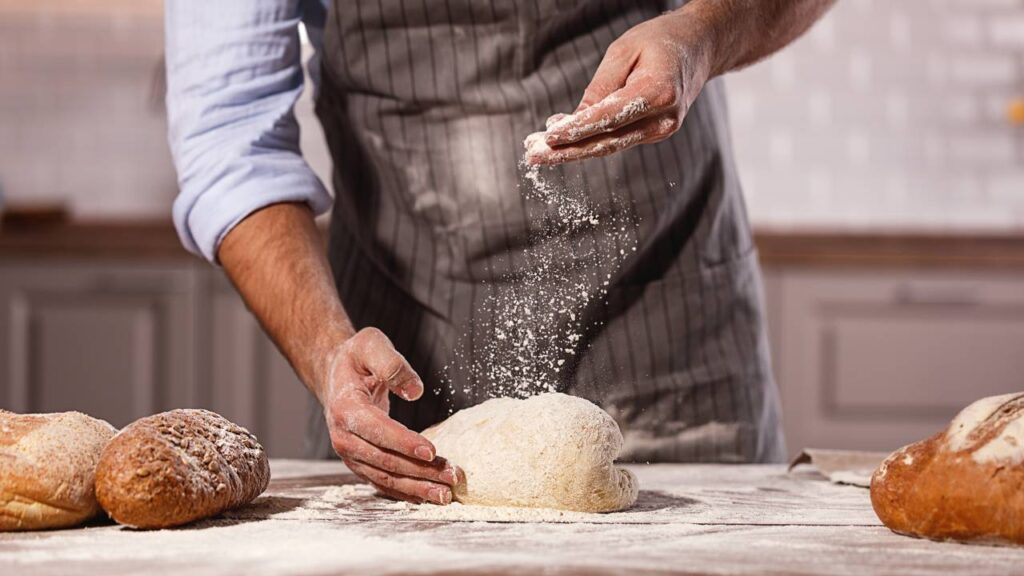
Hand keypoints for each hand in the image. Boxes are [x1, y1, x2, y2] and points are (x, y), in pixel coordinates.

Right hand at [318, 327, 460, 503]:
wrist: (335, 374)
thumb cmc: (357, 358)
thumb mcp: (372, 344)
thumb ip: (392, 364)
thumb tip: (415, 391)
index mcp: (346, 408)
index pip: (377, 430)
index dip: (404, 443)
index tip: (431, 451)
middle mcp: (344, 437)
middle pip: (385, 460)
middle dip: (420, 472)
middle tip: (452, 477)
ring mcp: (350, 453)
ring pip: (385, 477)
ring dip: (417, 487)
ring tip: (445, 494)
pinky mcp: (359, 462)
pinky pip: (382, 481)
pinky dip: (405, 492)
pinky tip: (426, 496)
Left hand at [525, 11, 712, 164]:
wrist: (699, 46)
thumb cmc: (660, 40)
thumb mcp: (624, 51)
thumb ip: (600, 88)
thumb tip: (574, 122)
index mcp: (658, 93)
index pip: (608, 119)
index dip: (575, 130)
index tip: (547, 138)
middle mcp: (663, 119)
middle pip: (606, 142)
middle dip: (566, 151)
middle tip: (532, 154)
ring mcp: (661, 130)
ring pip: (609, 146)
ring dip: (572, 150)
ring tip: (537, 150)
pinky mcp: (655, 132)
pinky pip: (617, 140)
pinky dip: (589, 141)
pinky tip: (561, 139)